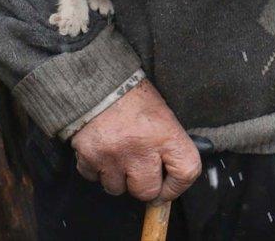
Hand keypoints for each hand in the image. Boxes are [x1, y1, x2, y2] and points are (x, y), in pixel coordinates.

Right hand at [72, 79, 200, 201]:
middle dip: (143, 184)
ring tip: (120, 155)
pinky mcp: (89, 158)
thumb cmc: (135, 98)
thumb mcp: (164, 116)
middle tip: (140, 169)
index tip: (170, 188)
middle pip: (147, 191)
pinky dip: (97, 170)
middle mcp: (140, 149)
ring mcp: (113, 156)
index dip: (178, 186)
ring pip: (117, 189)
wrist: (100, 84)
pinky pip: (94, 178)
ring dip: (118, 178)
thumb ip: (170, 145)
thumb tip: (174, 174)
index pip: (185, 173)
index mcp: (166, 135)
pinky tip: (103, 152)